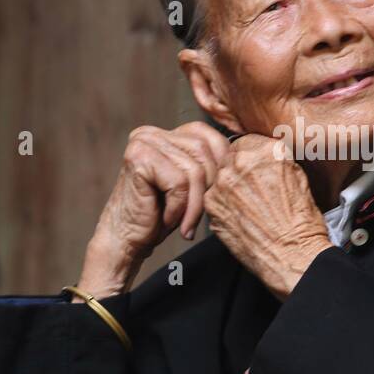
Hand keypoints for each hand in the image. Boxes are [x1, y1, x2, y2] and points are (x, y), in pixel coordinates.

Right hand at [76, 121, 230, 296]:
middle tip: (202, 217)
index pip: (211, 137)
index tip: (216, 198)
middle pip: (205, 152)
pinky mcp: (138, 159)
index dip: (221, 167)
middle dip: (210, 189)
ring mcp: (143, 142)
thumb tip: (246, 156)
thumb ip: (209, 166)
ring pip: (194, 170)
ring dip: (195, 205)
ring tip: (185, 224)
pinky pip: (179, 183)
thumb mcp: (192, 187)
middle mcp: (152, 133)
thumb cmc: (162, 216)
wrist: (126, 240)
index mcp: (166, 133)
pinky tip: (167, 220)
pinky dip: (179, 208)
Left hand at [203, 134, 333, 300]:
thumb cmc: (301, 223)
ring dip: (229, 186)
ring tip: (247, 205)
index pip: (248, 140)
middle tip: (252, 189)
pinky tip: (240, 216)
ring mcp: (222, 183)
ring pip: (220, 176)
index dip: (252, 156)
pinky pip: (212, 197)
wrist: (292, 255)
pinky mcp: (211, 205)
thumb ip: (275, 160)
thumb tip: (263, 157)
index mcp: (267, 150)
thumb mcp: (299, 178)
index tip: (255, 167)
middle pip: (230, 156)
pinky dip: (222, 204)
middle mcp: (241, 162)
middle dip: (239, 169)